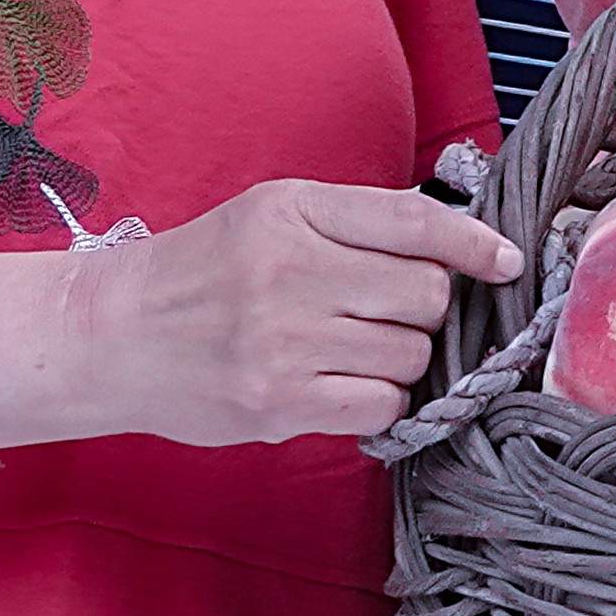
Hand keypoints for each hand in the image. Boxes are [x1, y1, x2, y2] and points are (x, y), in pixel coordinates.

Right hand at [81, 180, 524, 447]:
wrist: (110, 334)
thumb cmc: (202, 273)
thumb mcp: (270, 216)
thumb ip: (356, 223)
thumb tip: (458, 239)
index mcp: (293, 210)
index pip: (415, 220)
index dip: (474, 244)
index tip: (505, 261)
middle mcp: (289, 269)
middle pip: (426, 295)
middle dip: (426, 309)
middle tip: (389, 314)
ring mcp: (283, 340)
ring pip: (410, 354)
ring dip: (400, 358)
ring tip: (350, 350)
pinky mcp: (277, 402)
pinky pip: (380, 405)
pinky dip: (377, 400)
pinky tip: (341, 386)